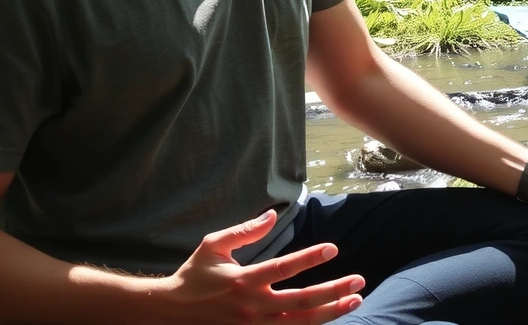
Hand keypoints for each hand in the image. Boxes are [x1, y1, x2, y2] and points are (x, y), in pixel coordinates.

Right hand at [156, 211, 364, 324]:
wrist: (168, 314)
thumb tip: (272, 214)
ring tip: (354, 302)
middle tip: (358, 281)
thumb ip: (244, 231)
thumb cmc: (193, 276)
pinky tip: (329, 319)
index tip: (334, 248)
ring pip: (299, 323)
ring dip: (330, 313)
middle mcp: (251, 306)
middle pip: (301, 301)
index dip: (310, 258)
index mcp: (243, 280)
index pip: (284, 268)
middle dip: (334, 291)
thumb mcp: (212, 246)